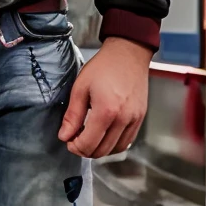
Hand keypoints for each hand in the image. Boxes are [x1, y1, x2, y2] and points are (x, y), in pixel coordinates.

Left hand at [59, 36, 151, 157]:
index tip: (68, 140)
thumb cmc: (104, 67)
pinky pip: (127, 141)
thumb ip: (72, 116)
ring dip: (100, 149)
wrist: (128, 54)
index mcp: (106, 111)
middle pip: (102, 151)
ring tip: (90, 137)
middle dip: (85, 150)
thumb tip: (64, 136)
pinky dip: (114, 144)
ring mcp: (134, 119)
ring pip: (115, 150)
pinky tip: (104, 134)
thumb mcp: (80, 88)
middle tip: (76, 140)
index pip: (88, 144)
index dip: (74, 147)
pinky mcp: (140, 118)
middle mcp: (123, 119)